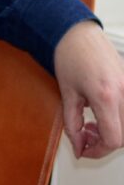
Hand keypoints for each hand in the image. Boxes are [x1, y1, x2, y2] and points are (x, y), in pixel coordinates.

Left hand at [53, 20, 123, 158]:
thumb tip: (78, 146)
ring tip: (90, 125)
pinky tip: (101, 115)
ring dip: (111, 133)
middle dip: (103, 143)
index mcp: (106, 96)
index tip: (84, 150)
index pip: (113, 139)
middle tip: (84, 137)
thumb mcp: (66, 94)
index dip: (98, 150)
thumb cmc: (70, 57)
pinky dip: (117, 121)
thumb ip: (72, 124)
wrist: (78, 34)